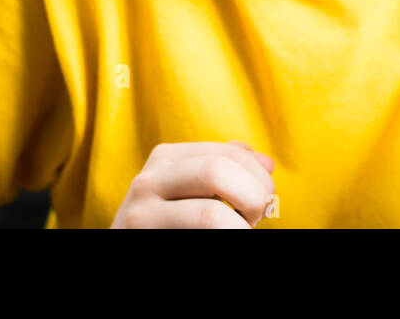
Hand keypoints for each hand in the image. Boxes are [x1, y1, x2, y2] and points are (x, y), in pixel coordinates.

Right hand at [110, 140, 276, 227]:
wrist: (131, 244)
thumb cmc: (170, 223)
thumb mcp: (193, 190)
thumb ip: (226, 170)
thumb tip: (267, 164)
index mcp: (166, 158)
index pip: (231, 154)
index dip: (260, 178)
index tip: (264, 202)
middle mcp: (148, 181)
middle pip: (217, 173)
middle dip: (252, 196)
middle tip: (256, 219)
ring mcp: (140, 216)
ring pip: (210, 215)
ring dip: (240, 228)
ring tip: (240, 233)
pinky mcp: (140, 241)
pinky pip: (199, 238)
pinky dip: (226, 239)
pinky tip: (220, 243)